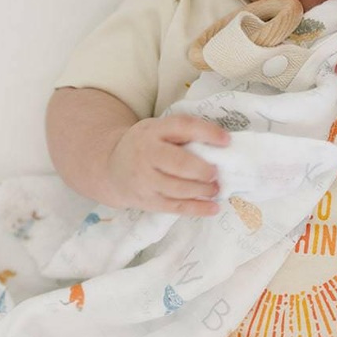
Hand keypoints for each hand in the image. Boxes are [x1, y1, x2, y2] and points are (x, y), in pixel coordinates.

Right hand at [106, 114, 229, 214]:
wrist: (110, 167)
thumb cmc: (145, 145)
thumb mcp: (157, 130)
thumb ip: (182, 132)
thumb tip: (220, 142)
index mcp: (152, 131)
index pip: (182, 127)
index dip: (207, 133)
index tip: (226, 140)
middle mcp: (147, 154)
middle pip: (179, 163)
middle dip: (203, 170)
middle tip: (216, 172)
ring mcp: (145, 180)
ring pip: (179, 189)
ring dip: (203, 190)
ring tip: (216, 188)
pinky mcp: (148, 201)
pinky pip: (176, 207)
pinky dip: (197, 209)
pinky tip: (213, 208)